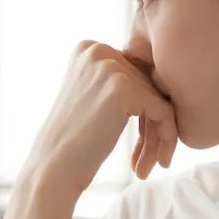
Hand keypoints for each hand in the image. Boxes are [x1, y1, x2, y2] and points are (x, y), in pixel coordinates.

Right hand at [21, 42, 176, 201]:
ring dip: (159, 136)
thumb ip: (119, 81)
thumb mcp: (90, 97)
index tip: (143, 144)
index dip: (144, 109)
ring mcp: (110, 68)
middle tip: (147, 161)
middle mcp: (98, 50)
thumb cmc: (72, 144)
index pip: (137, 72)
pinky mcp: (123, 89)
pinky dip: (167, 138)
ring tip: (148, 165)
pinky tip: (157, 164)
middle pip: (149, 85)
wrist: (52, 171)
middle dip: (152, 125)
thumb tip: (164, 78)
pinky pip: (164, 111)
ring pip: (159, 99)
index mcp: (88, 48)